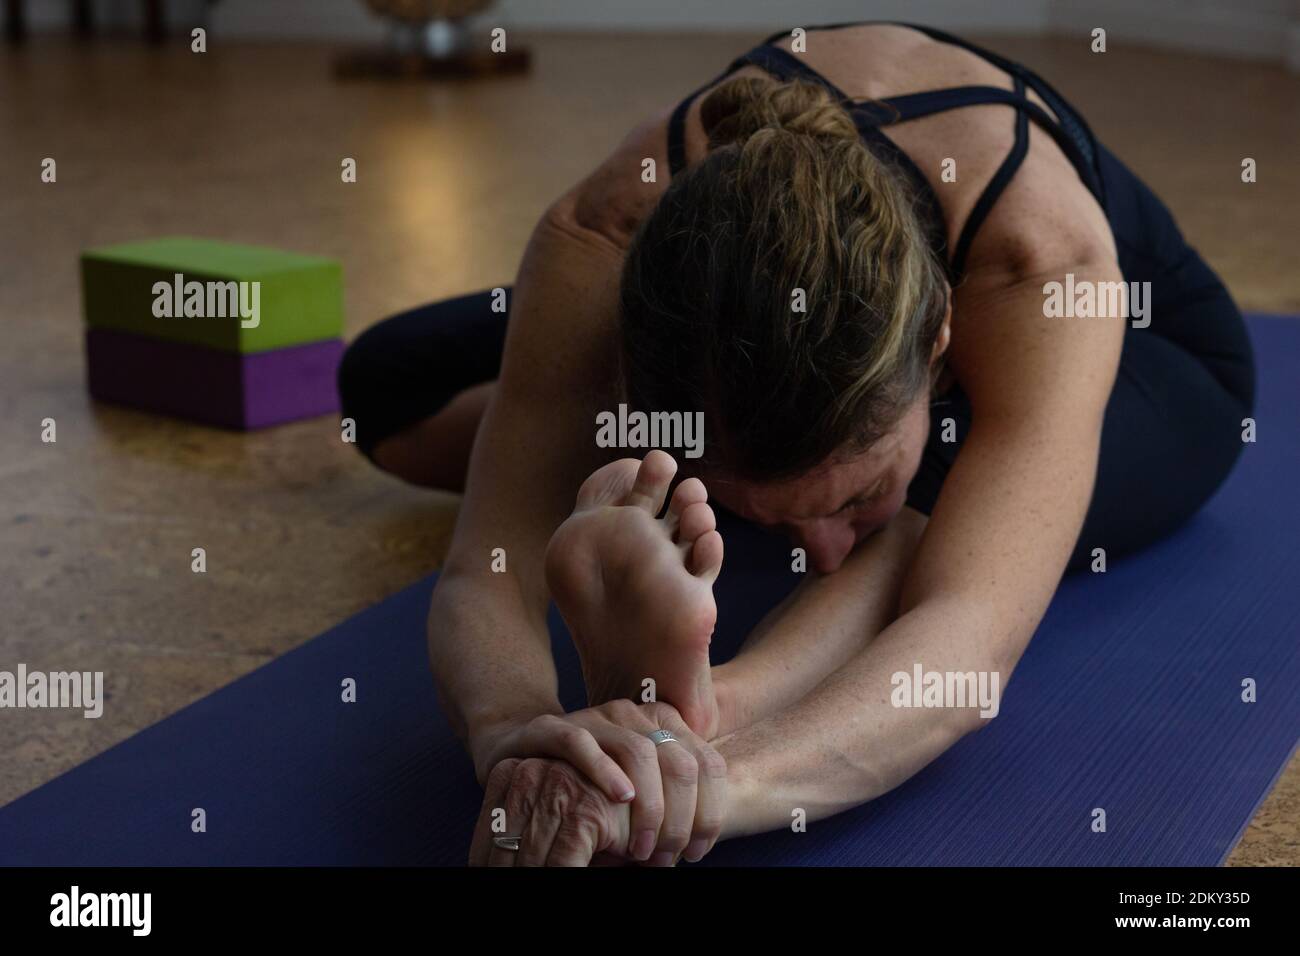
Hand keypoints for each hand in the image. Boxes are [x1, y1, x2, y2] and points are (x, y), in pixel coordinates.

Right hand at [470, 700, 727, 864]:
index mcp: (663, 724)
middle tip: (666, 857)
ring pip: (640, 752)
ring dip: (649, 806)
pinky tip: (621, 798)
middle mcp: (633, 715)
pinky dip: (604, 771)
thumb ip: (668, 802)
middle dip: (679, 819)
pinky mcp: (552, 727)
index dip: (709, 812)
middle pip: (680, 762)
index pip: (706, 765)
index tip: (696, 852)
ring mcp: (594, 717)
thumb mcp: (639, 791)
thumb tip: (697, 845)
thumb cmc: (590, 784)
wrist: (525, 752)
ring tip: (642, 847)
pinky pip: (582, 744)